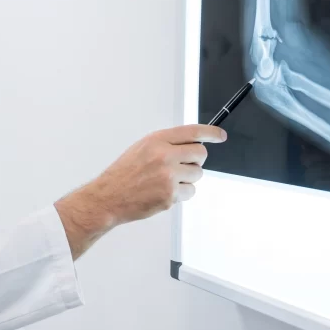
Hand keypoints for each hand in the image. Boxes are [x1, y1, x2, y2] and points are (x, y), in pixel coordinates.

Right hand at [55, 124, 226, 258]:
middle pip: (200, 154)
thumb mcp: (142, 149)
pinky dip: (182, 194)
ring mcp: (168, 176)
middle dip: (195, 161)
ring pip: (197, 174)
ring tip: (167, 182)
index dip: (210, 132)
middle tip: (182, 167)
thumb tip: (191, 146)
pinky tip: (164, 193)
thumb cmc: (124, 174)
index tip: (220, 136)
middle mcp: (164, 155)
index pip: (192, 132)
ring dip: (188, 179)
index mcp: (156, 140)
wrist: (108, 197)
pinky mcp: (170, 195)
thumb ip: (166, 145)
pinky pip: (190, 192)